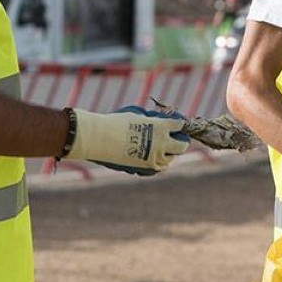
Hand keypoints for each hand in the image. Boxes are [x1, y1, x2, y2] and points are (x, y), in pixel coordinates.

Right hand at [68, 106, 189, 175]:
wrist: (100, 138)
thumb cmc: (115, 122)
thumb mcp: (137, 114)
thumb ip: (150, 120)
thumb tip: (157, 120)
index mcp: (161, 126)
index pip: (179, 125)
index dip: (178, 124)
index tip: (177, 124)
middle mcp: (162, 143)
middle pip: (182, 146)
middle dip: (181, 142)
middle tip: (177, 140)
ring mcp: (154, 157)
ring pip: (170, 158)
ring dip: (169, 153)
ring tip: (163, 149)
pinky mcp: (146, 167)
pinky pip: (159, 167)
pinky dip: (158, 162)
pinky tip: (154, 158)